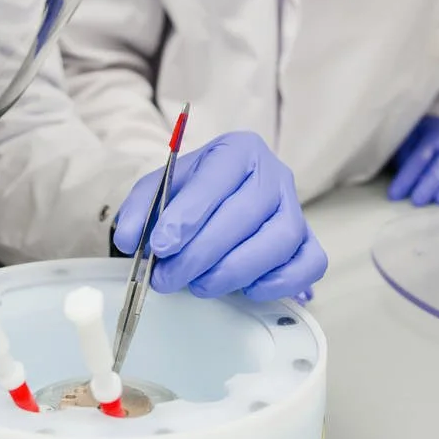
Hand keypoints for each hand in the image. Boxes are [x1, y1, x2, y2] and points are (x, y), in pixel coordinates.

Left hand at [114, 130, 326, 301]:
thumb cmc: (197, 192)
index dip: (187, 216)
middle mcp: (273, 173)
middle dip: (201, 253)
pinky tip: (246, 289)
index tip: (159, 246)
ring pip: (280, 240)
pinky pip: (309, 264)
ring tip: (200, 285)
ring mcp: (296, 207)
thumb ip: (141, 208)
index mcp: (238, 150)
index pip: (216, 180)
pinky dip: (278, 282)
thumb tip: (129, 239)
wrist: (226, 195)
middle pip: (246, 214)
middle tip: (168, 278)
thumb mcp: (163, 187)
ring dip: (235, 271)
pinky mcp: (309, 240)